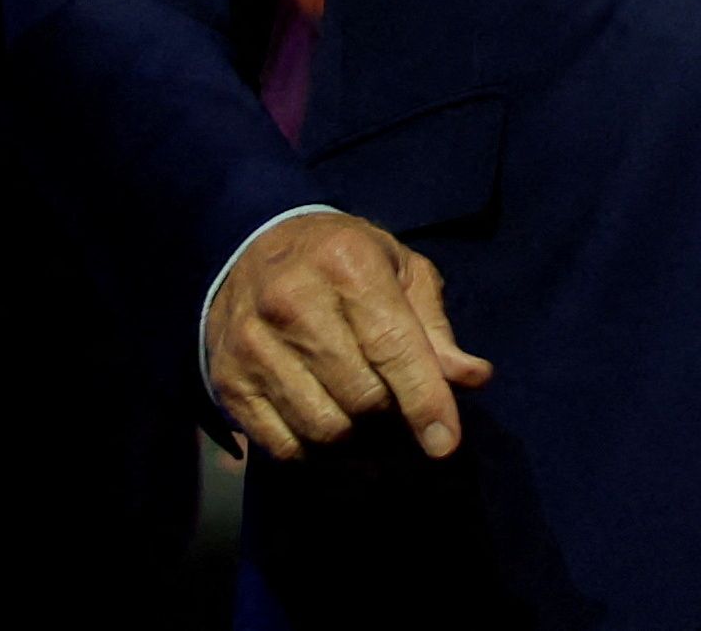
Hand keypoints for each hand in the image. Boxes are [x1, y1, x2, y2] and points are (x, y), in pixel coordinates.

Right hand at [205, 209, 492, 462]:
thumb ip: (434, 327)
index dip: (425, 401)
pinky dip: (317, 454)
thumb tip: (472, 379)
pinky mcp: (228, 381)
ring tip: (374, 425)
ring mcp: (252, 346)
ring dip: (359, 443)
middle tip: (405, 414)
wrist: (252, 246)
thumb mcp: (401, 270)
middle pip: (361, 398)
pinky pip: (281, 446)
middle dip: (395, 418)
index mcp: (346, 265)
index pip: (393, 349)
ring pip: (323, 429)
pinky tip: (334, 433)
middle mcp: (292, 303)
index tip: (446, 444)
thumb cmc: (343, 259)